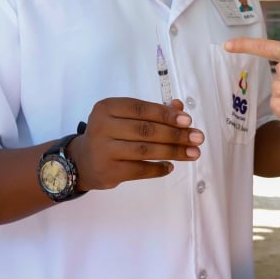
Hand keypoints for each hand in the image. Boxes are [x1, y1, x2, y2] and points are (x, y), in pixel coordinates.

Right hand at [67, 97, 204, 190]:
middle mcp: (102, 127)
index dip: (166, 114)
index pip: (141, 109)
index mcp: (107, 107)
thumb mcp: (126, 117)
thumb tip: (180, 107)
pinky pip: (140, 170)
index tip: (188, 120)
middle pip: (146, 131)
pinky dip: (158, 169)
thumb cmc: (111, 133)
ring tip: (192, 153)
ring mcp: (103, 151)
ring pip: (145, 151)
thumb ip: (153, 111)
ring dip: (173, 152)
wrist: (82, 161)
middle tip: (197, 138)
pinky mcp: (108, 171)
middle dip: (176, 134)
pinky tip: (170, 166)